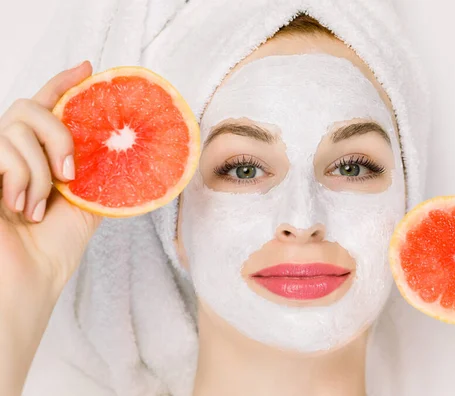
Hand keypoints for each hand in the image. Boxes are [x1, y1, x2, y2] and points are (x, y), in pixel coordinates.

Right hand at [0, 61, 101, 394]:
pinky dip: (21, 177)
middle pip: (28, 107)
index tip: (89, 68)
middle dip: (57, 134)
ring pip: (16, 127)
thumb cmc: (53, 250)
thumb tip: (130, 155)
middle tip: (71, 174)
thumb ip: (98, 176)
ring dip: (40, 170)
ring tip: (38, 206)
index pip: (47, 108)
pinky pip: (2, 151)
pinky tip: (20, 207)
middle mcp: (13, 155)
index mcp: (39, 158)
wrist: (28, 282)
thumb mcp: (88, 205)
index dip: (63, 83)